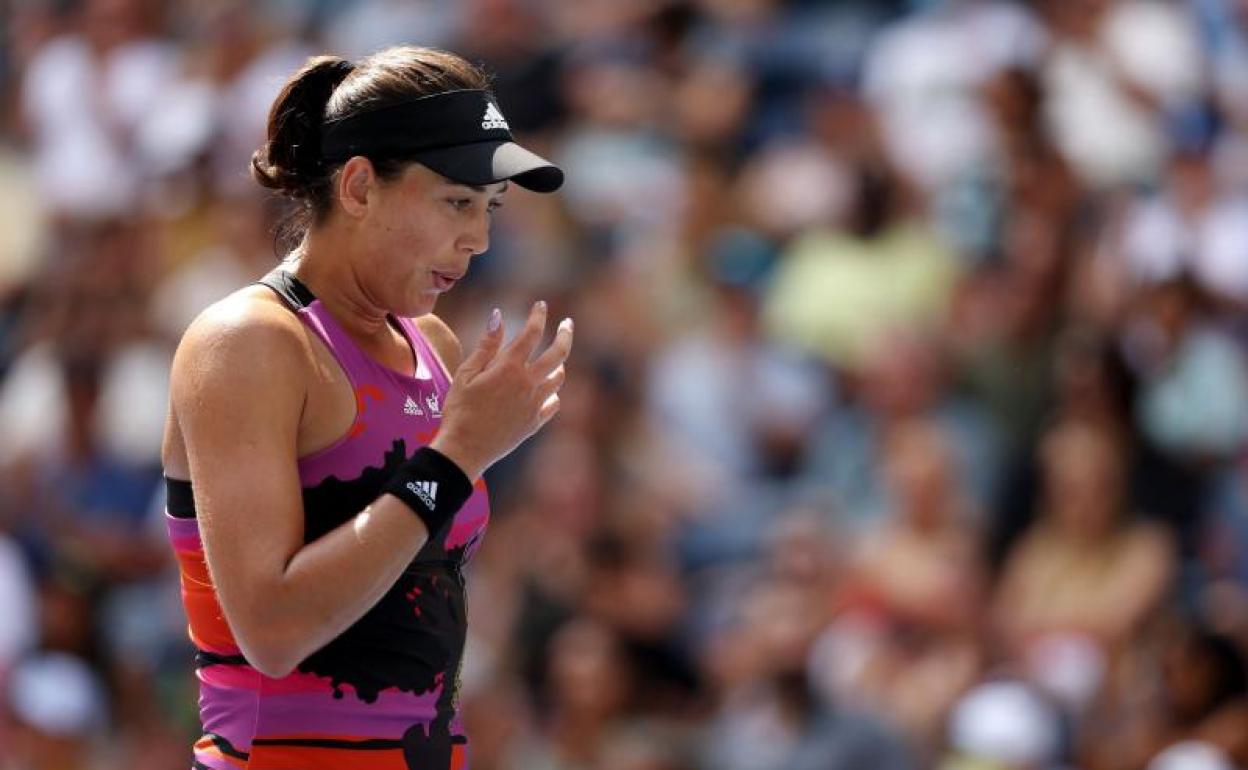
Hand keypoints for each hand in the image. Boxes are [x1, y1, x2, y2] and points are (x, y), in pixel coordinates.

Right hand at [430, 301, 571, 479]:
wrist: (465, 448)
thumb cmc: (459, 409)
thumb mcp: (466, 373)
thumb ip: (486, 345)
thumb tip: (498, 315)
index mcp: (509, 367)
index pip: (531, 333)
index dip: (538, 316)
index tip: (541, 305)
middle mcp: (528, 383)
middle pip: (558, 354)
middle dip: (565, 334)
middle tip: (568, 324)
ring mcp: (534, 404)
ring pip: (558, 379)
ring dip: (559, 365)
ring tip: (556, 360)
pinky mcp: (534, 422)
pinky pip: (553, 403)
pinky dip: (553, 394)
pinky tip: (549, 392)